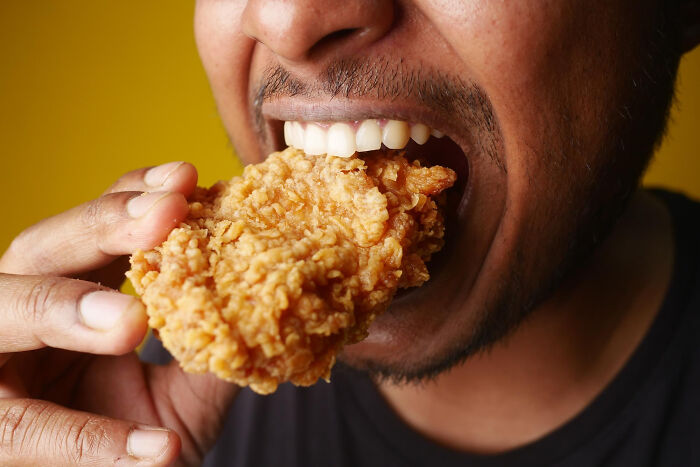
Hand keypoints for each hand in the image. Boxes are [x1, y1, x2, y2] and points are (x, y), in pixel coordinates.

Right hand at [0, 162, 236, 465]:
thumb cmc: (140, 438)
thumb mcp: (184, 391)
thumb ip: (212, 346)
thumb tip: (265, 298)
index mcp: (70, 292)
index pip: (94, 227)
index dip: (132, 196)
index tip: (186, 179)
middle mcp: (21, 316)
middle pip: (39, 248)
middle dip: (100, 225)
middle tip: (166, 214)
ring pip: (3, 314)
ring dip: (63, 309)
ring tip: (132, 321)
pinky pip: (26, 432)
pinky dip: (92, 441)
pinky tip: (159, 448)